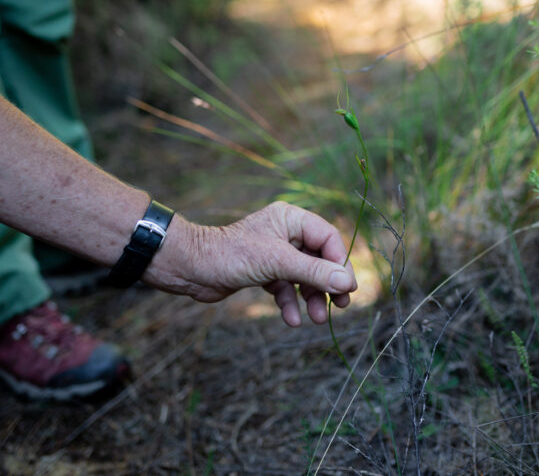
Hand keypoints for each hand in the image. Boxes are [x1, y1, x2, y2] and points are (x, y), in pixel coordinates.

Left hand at [149, 202, 356, 326]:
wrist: (191, 269)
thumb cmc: (232, 255)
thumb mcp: (278, 263)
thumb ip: (314, 272)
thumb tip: (347, 283)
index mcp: (291, 219)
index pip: (328, 238)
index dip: (340, 262)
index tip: (347, 288)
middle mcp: (285, 232)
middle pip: (320, 259)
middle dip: (328, 284)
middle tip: (342, 306)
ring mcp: (275, 253)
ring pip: (304, 276)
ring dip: (312, 298)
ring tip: (317, 319)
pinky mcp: (264, 271)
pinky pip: (286, 287)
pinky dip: (290, 303)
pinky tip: (292, 320)